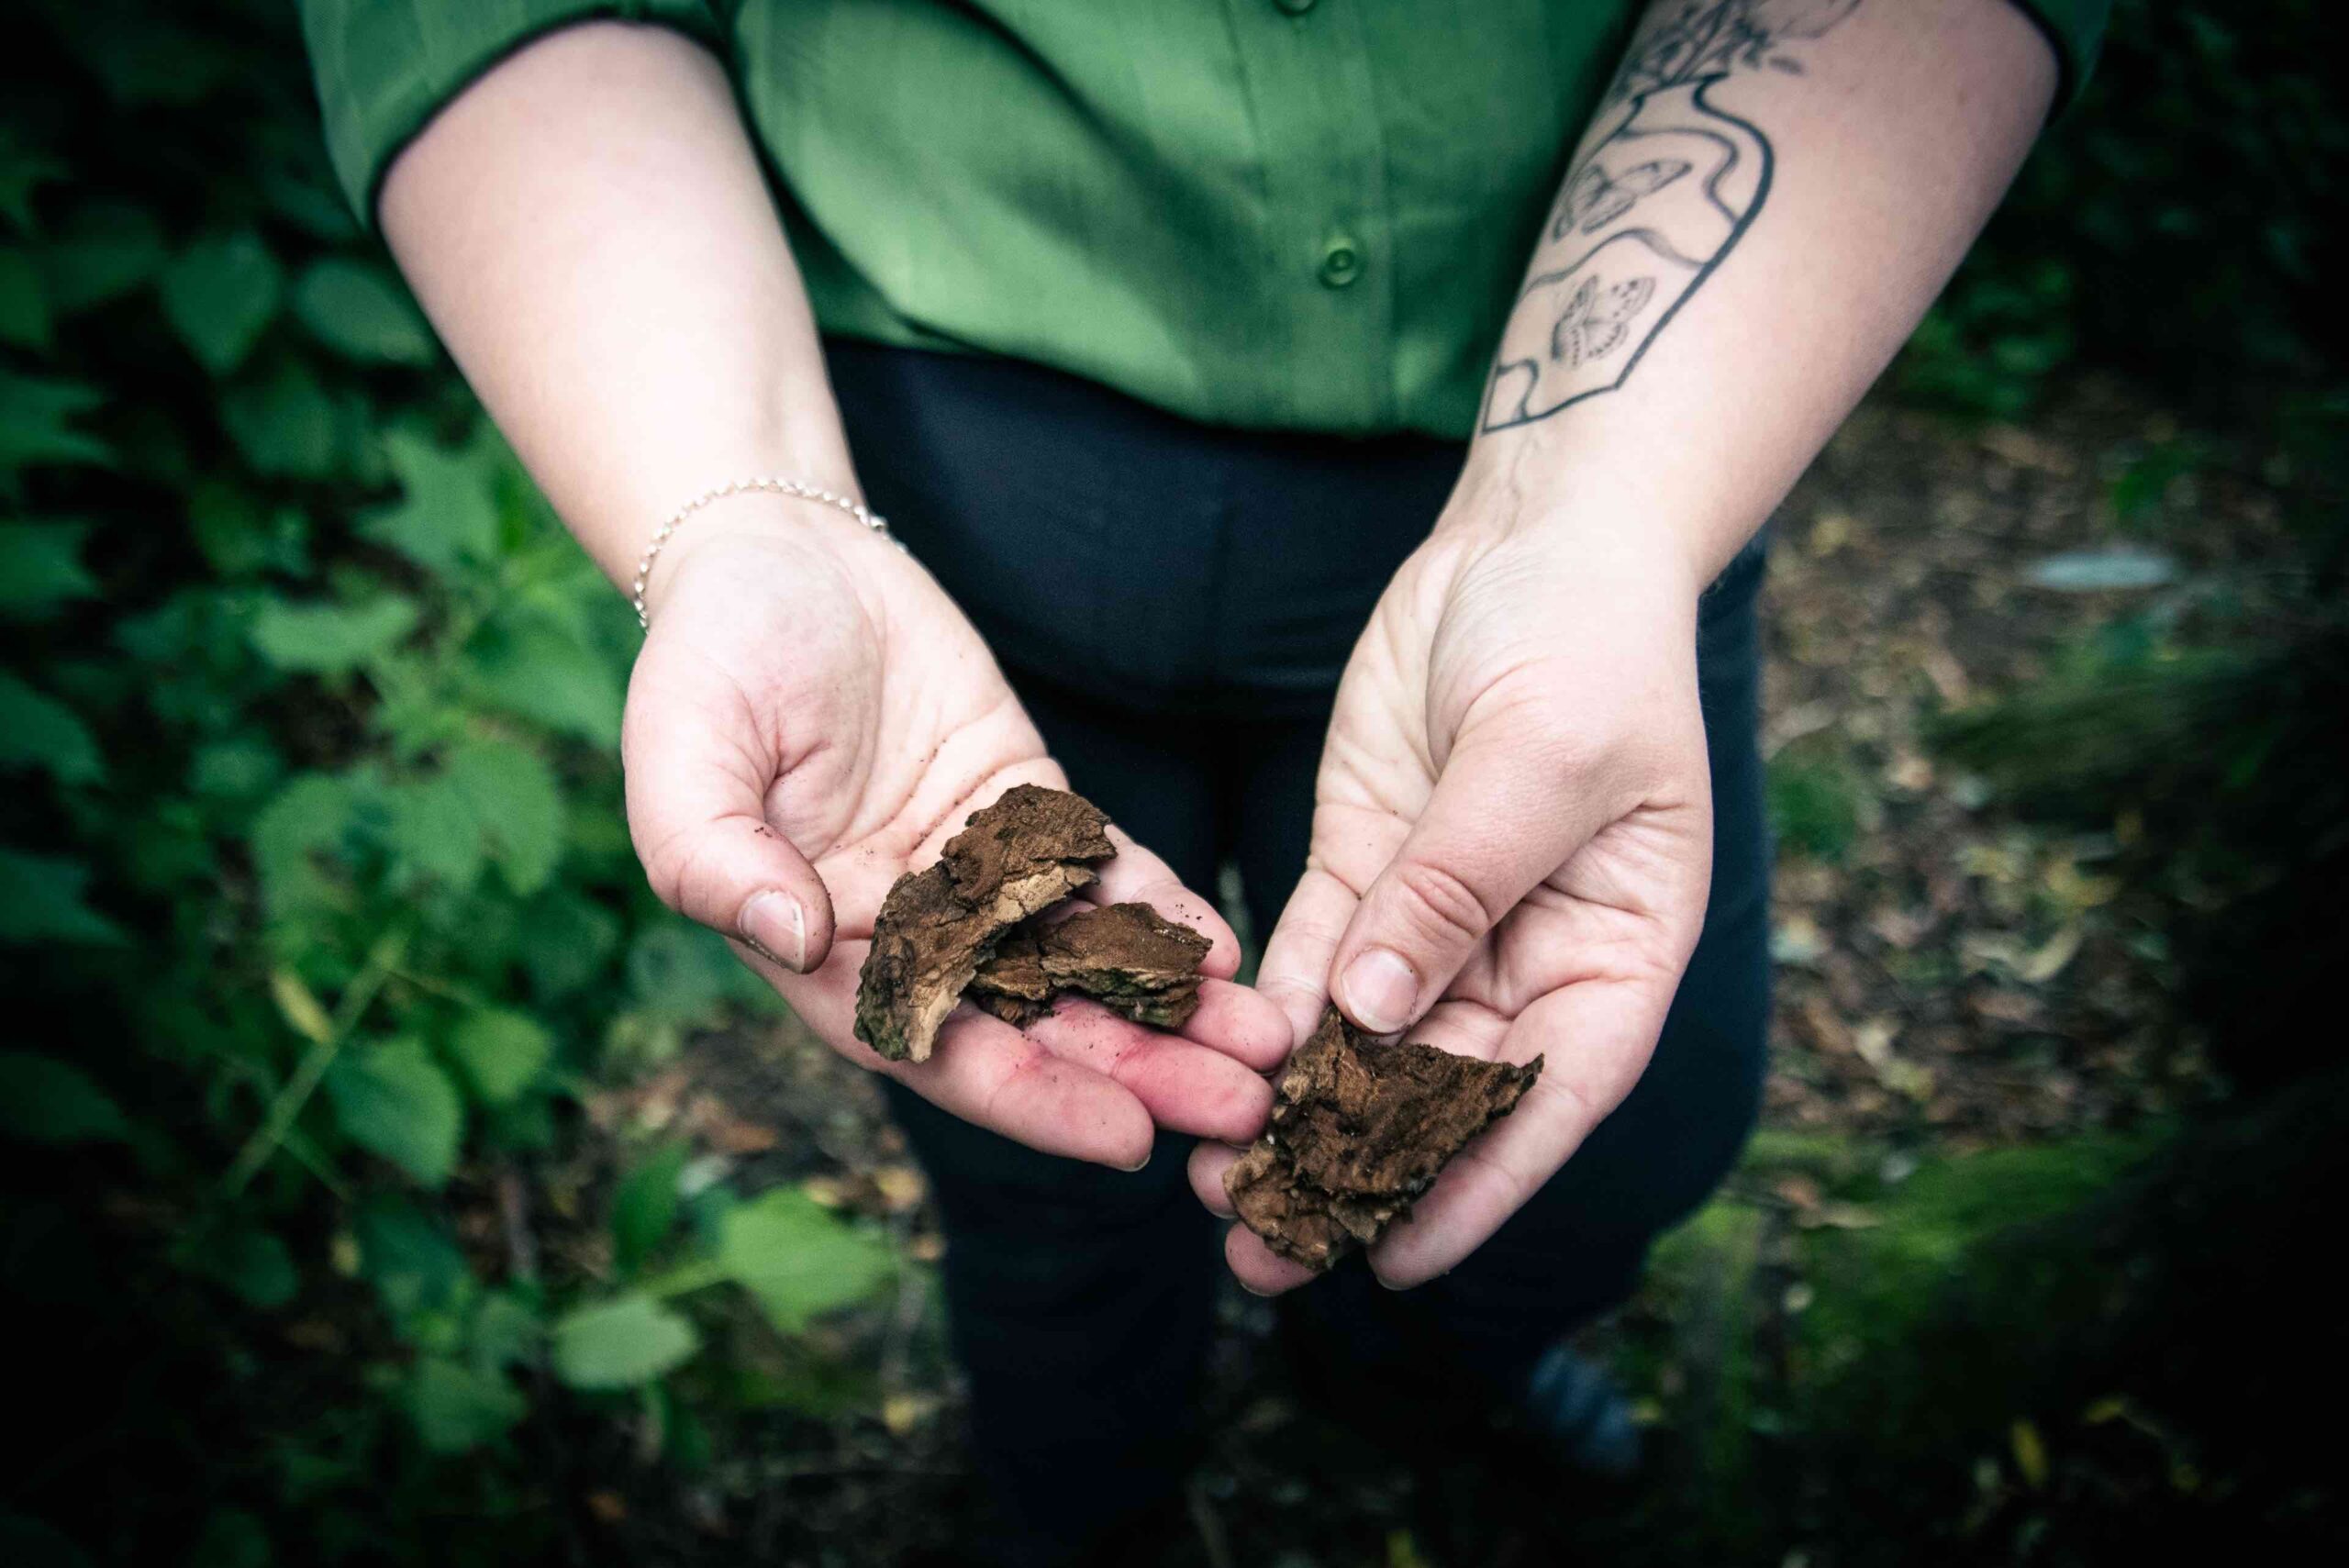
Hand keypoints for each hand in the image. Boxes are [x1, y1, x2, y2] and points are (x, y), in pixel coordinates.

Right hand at [624, 500, 1286, 1166]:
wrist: (779, 550)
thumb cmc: (711, 655)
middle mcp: (907, 932)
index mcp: (822, 950)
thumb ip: (713, 855)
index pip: (936, 1047)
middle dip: (1137, 1071)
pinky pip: (1100, 873)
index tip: (1122, 1136)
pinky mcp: (1025, 807)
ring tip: (1263, 1049)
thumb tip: (791, 939)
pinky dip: (1161, 914)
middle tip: (1242, 1112)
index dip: (1029, 1096)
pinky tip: (1222, 952)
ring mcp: (974, 874)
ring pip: (1080, 962)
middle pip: (1034, 1024)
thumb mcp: (681, 751)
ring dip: (1170, 1012)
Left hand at [1188, 512, 1714, 1286]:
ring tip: (1212, 1187)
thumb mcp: (1539, 761)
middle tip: (1261, 1245)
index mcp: (1617, 952)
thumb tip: (1373, 1018)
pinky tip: (1206, 1066)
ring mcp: (1440, 915)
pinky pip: (1309, 959)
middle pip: (1438, 1090)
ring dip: (1293, 1111)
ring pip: (1363, 1041)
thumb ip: (1457, 889)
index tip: (1394, 1263)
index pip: (1545, 1097)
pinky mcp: (1365, 866)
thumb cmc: (1585, 641)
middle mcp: (1528, 954)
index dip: (1475, 1186)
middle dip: (1353, 1168)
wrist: (1533, 539)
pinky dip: (1265, 1014)